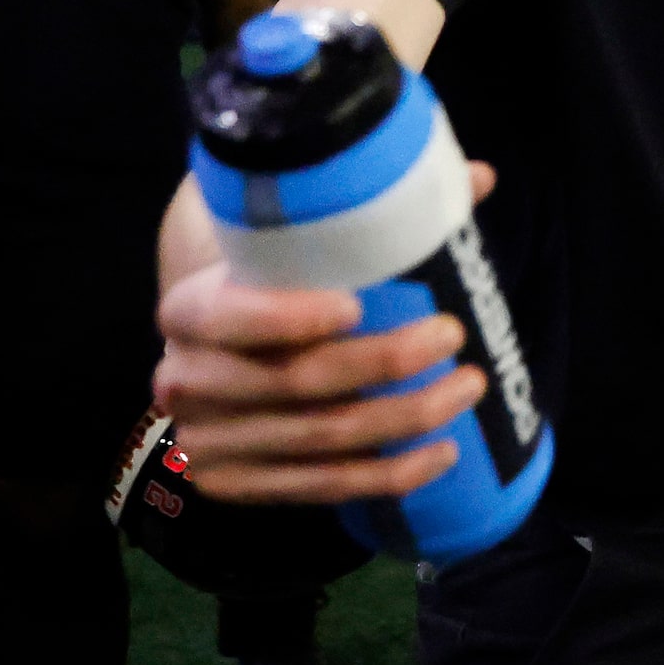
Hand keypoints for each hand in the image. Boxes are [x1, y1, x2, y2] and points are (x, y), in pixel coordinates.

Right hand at [152, 161, 496, 503]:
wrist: (217, 337)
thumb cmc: (267, 275)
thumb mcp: (291, 233)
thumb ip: (368, 204)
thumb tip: (478, 177)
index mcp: (187, 310)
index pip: (228, 316)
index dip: (288, 317)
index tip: (357, 303)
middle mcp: (186, 381)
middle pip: (294, 381)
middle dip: (382, 363)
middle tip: (452, 334)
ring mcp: (210, 441)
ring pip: (320, 438)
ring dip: (405, 418)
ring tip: (470, 386)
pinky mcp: (239, 483)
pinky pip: (324, 487)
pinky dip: (390, 476)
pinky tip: (444, 452)